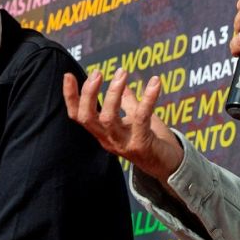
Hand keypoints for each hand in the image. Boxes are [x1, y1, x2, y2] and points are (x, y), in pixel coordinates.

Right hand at [62, 68, 183, 181]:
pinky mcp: (141, 144)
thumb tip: (121, 80)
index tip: (69, 75)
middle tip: (97, 73)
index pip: (78, 116)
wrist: (170, 166)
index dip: (70, 97)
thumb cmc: (151, 140)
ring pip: (109, 118)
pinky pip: (141, 118)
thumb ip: (127, 102)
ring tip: (122, 73)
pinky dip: (147, 99)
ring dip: (113, 93)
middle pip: (88, 118)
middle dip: (89, 94)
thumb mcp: (135, 119)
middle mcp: (108, 139)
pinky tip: (155, 82)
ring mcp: (123, 144)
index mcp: (102, 132)